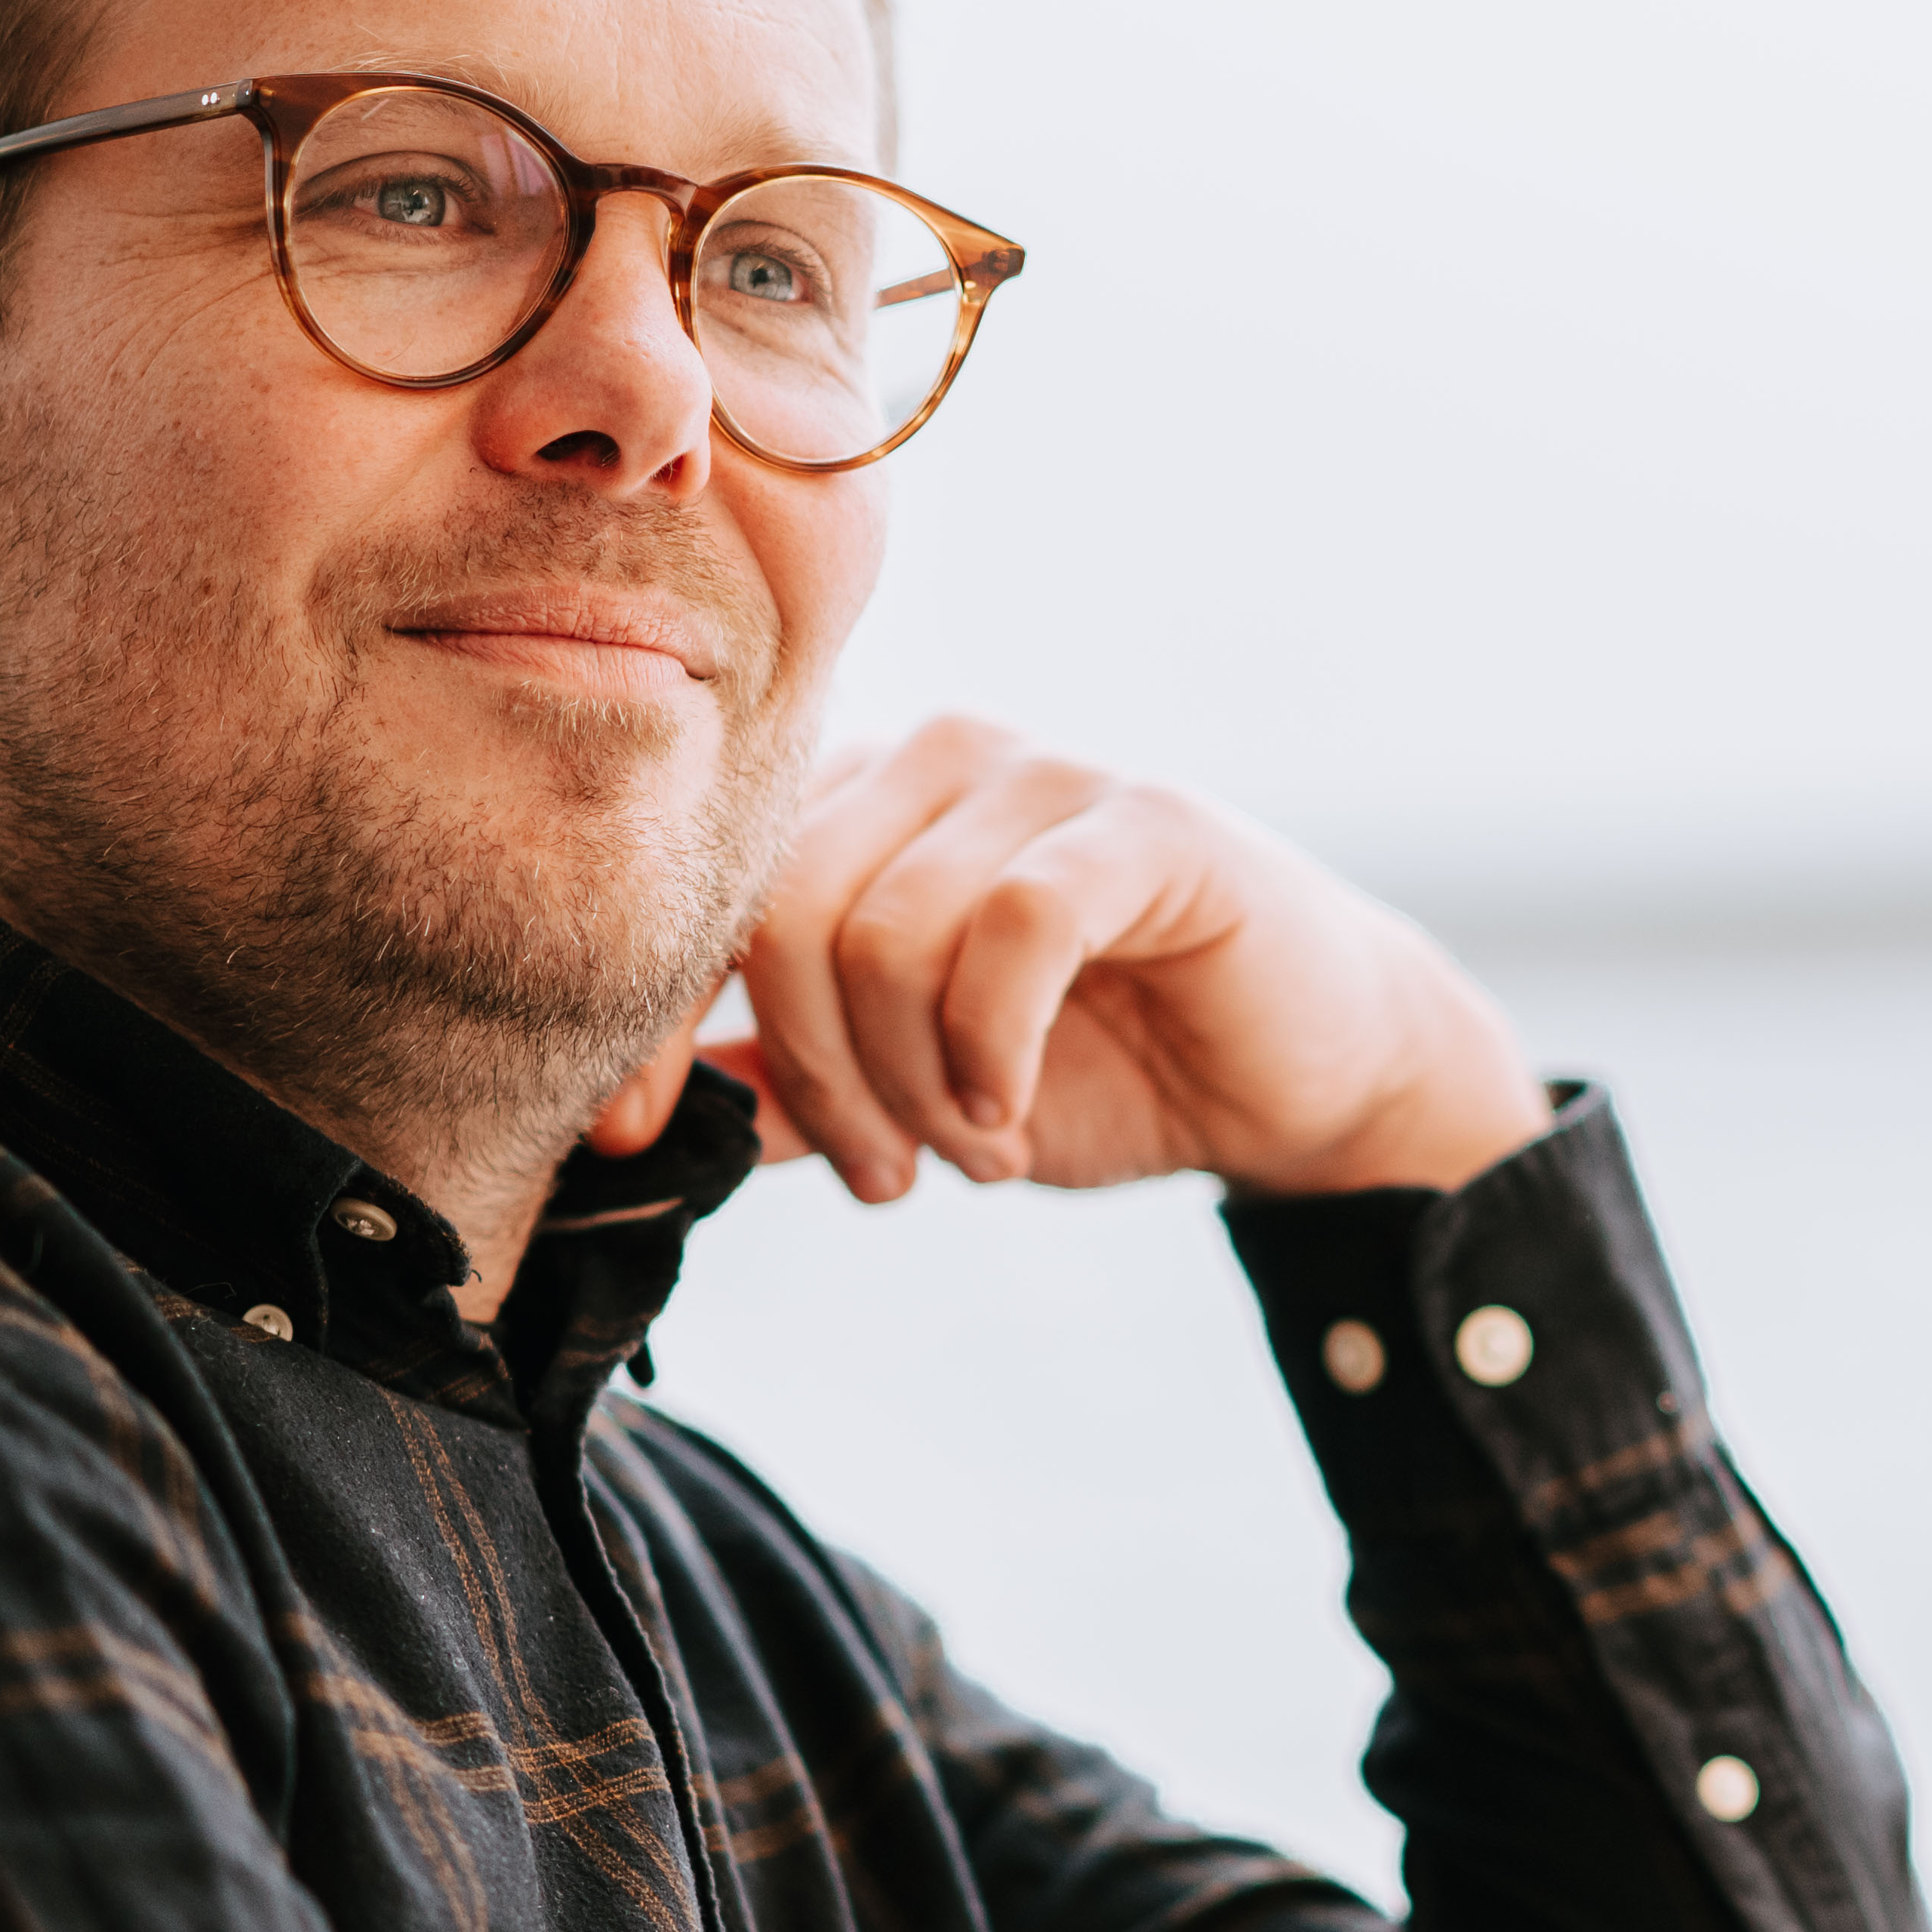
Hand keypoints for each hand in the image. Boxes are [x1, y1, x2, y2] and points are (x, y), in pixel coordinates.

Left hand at [662, 716, 1546, 1203]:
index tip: (631, 1138)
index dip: (656, 1017)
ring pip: (888, 931)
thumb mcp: (910, 1093)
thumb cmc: (1102, 1070)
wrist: (1300, 1079)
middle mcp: (936, 758)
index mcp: (858, 802)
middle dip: (821, 1077)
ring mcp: (1043, 775)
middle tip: (886, 1173)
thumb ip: (787, 1087)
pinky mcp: (1146, 821)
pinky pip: (1012, 928)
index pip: (703, 888)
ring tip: (975, 1148)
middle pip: (783, 911)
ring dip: (918, 1087)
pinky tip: (1016, 1114)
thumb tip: (638, 1124)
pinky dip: (993, 1052)